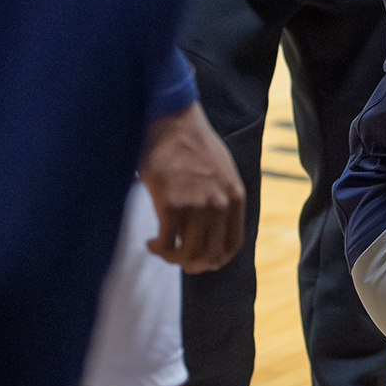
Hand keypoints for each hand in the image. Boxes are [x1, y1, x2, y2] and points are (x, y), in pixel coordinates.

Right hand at [140, 103, 245, 272]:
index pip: (233, 244)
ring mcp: (196, 206)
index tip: (202, 261)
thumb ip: (222, 196)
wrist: (172, 121)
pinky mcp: (171, 205)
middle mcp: (220, 205)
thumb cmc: (192, 143)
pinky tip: (151, 242)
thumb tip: (210, 225)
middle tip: (178, 260)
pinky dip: (158, 248)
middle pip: (211, 255)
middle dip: (193, 264)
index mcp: (235, 197)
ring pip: (188, 253)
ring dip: (172, 257)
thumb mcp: (222, 170)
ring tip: (161, 247)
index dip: (216, 260)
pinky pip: (166, 243)